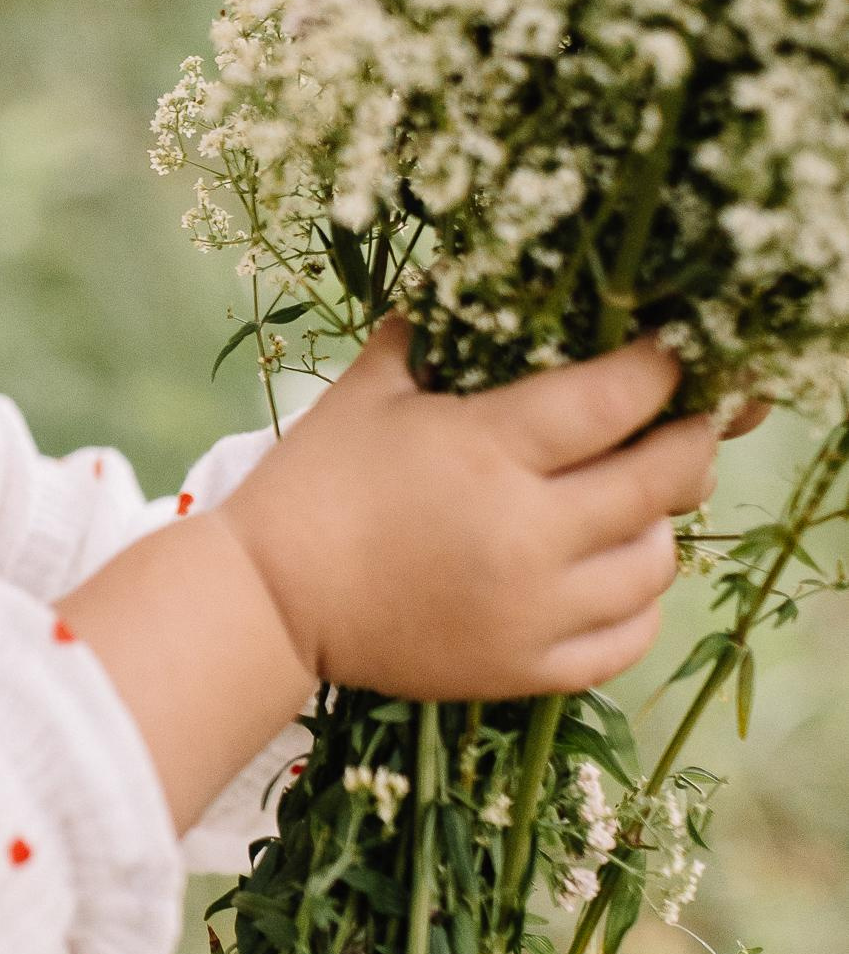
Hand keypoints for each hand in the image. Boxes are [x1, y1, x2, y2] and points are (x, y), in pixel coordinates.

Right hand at [217, 316, 717, 702]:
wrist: (267, 603)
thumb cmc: (314, 484)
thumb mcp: (369, 392)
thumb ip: (434, 336)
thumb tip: (480, 285)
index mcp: (487, 451)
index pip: (618, 398)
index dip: (661, 368)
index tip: (670, 352)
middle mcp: (526, 533)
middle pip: (664, 479)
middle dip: (687, 440)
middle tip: (682, 423)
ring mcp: (534, 610)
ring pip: (657, 562)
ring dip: (658, 524)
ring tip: (633, 504)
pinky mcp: (526, 668)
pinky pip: (629, 636)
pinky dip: (636, 603)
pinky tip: (612, 575)